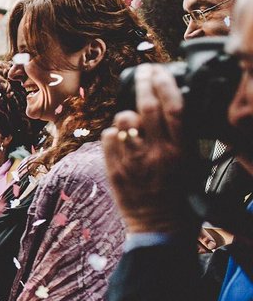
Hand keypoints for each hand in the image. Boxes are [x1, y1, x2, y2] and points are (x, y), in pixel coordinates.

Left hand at [102, 64, 195, 234]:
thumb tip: (172, 110)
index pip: (173, 109)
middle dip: (144, 83)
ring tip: (133, 121)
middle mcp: (156, 154)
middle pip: (147, 108)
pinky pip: (108, 138)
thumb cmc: (181, 198)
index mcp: (180, 152)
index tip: (160, 71)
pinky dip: (113, 133)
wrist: (160, 229)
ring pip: (123, 121)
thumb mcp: (193, 166)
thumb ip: (183, 138)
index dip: (165, 85)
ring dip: (127, 115)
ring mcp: (132, 162)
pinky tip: (121, 139)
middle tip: (144, 71)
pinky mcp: (114, 170)